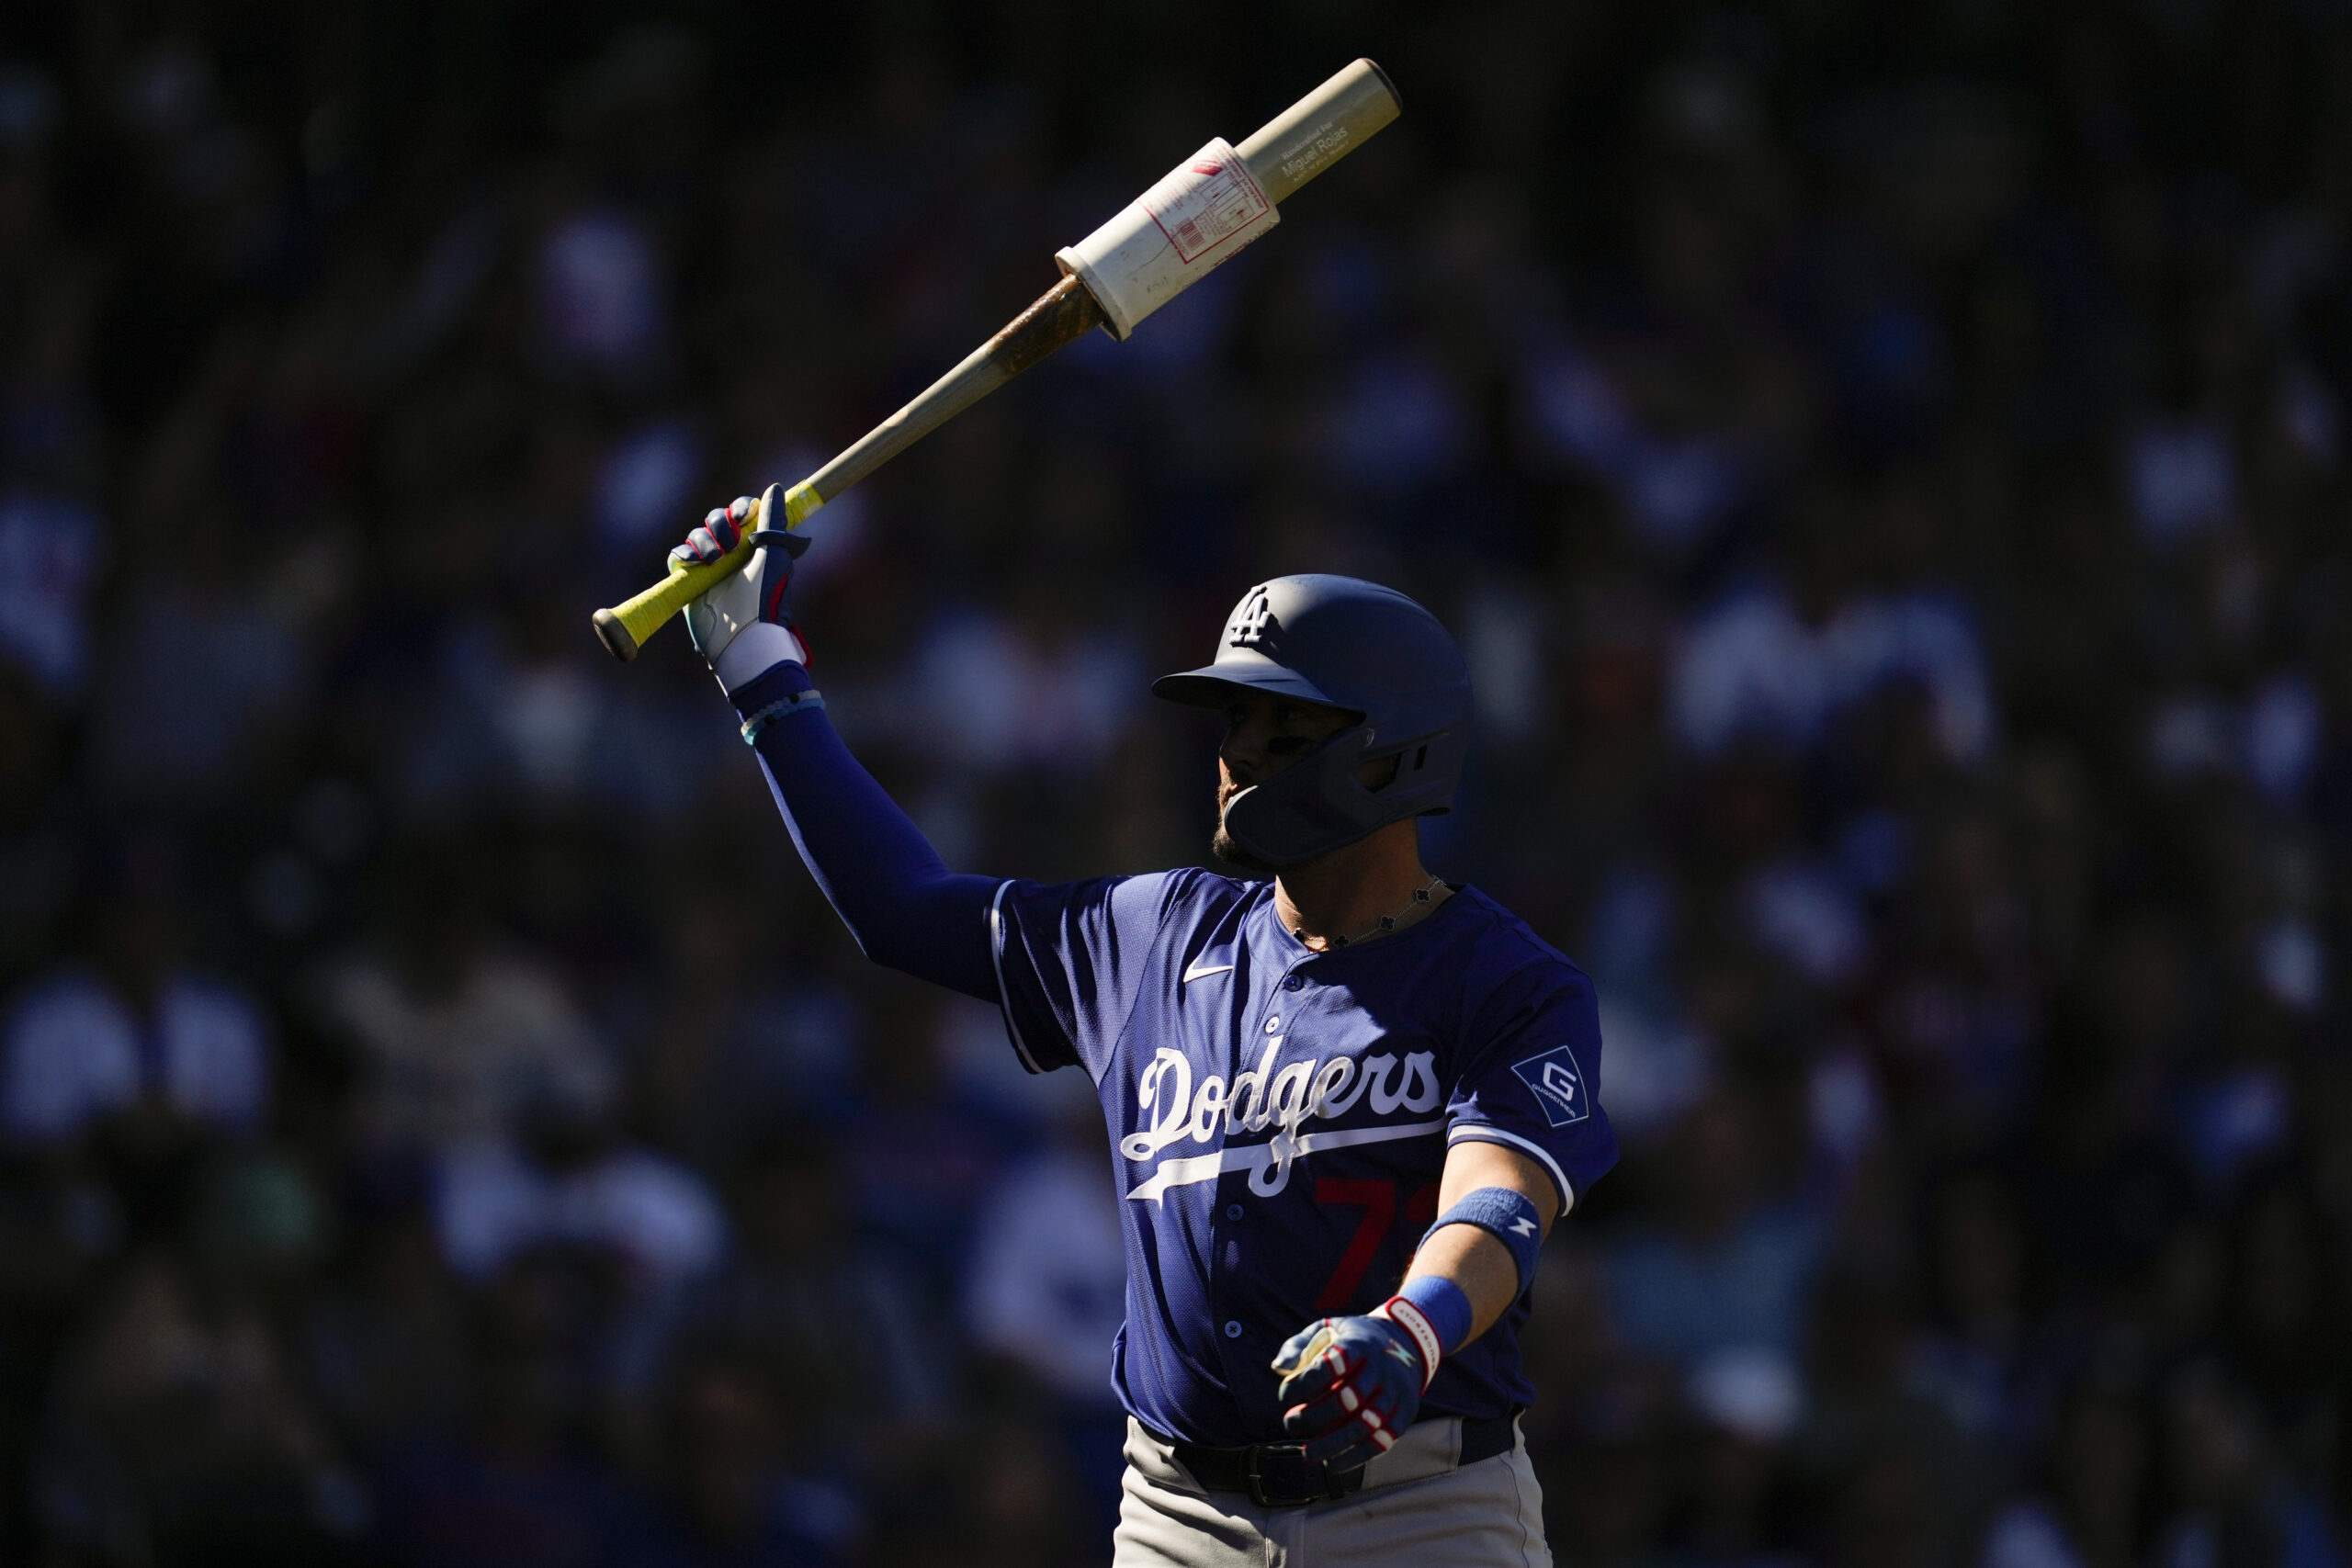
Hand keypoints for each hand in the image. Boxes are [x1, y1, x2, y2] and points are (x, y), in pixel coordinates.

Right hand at [674, 493, 812, 688]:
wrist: (743, 635)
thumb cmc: (765, 597)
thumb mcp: (776, 554)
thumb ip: (774, 520)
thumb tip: (775, 488)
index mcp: (755, 545)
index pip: (743, 514)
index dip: (740, 509)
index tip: (744, 515)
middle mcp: (732, 554)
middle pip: (716, 519)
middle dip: (721, 525)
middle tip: (730, 544)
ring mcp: (709, 567)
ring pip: (696, 535)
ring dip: (703, 541)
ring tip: (714, 560)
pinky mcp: (689, 580)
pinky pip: (678, 555)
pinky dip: (683, 554)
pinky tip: (694, 563)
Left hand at [1271, 1307, 1430, 1471]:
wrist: (1406, 1340)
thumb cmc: (1353, 1340)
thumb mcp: (1327, 1329)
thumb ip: (1298, 1346)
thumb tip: (1278, 1368)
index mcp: (1359, 1344)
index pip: (1331, 1364)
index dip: (1304, 1383)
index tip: (1285, 1395)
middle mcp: (1381, 1367)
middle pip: (1348, 1398)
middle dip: (1314, 1416)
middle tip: (1290, 1423)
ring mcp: (1396, 1392)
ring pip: (1366, 1424)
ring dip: (1333, 1444)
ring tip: (1307, 1453)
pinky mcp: (1405, 1413)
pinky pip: (1382, 1441)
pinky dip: (1355, 1457)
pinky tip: (1332, 1463)